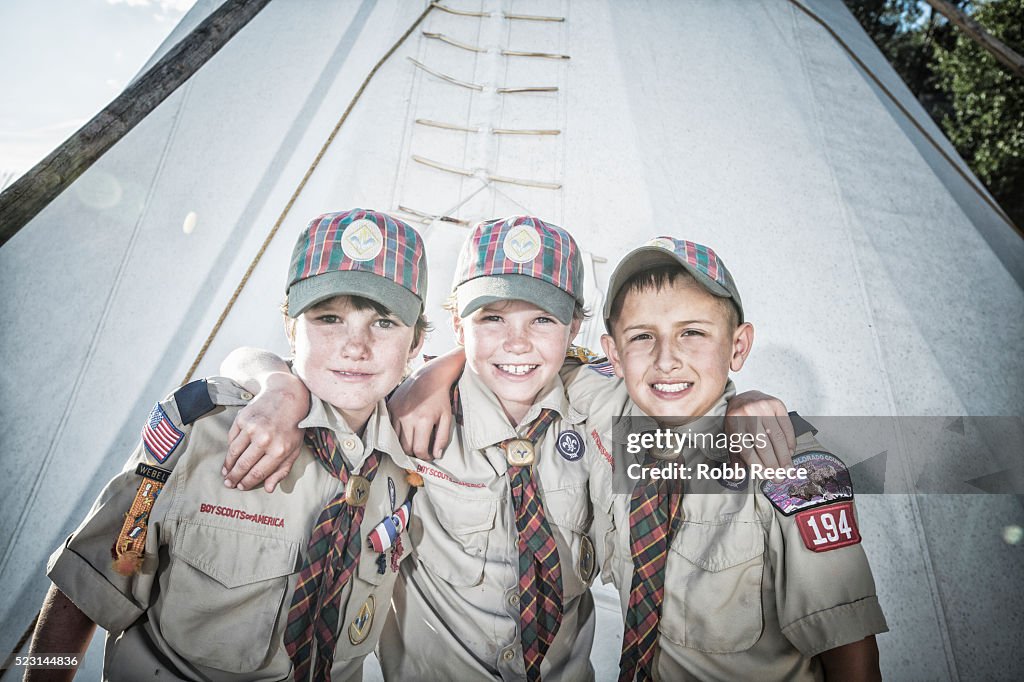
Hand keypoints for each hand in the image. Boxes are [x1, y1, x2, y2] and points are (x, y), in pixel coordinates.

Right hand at [224, 372, 308, 491]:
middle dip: (234, 477)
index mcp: (279, 450)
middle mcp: (265, 440)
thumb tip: (269, 489)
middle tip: (228, 483)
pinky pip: (232, 439)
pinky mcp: (243, 419)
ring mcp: (252, 428)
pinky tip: (230, 456)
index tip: (241, 487)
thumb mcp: (294, 449)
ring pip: (234, 453)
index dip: (247, 483)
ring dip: (228, 465)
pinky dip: (230, 449)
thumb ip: (282, 470)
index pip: (258, 473)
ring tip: (225, 472)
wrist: (286, 396)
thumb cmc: (292, 426)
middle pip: (244, 465)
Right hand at [388, 348, 465, 459]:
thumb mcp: (447, 418)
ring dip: (405, 445)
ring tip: (414, 441)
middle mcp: (408, 417)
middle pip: (406, 448)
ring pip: (396, 440)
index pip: (419, 449)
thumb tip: (436, 455)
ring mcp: (397, 412)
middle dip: (415, 453)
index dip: (425, 456)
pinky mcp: (391, 407)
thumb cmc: (440, 398)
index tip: (429, 455)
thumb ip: (442, 438)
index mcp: (423, 420)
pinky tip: (406, 431)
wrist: (429, 377)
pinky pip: (390, 428)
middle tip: (422, 450)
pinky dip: (397, 433)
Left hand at [725, 390, 794, 469]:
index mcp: (734, 426)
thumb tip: (737, 476)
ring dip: (784, 456)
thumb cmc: (738, 422)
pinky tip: (791, 451)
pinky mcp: (776, 404)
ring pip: (777, 438)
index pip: (747, 450)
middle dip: (774, 464)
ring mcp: (763, 409)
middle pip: (764, 445)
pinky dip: (790, 441)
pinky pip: (787, 426)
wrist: (743, 398)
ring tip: (788, 468)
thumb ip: (735, 457)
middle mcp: (748, 416)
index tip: (766, 476)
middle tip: (780, 477)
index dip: (758, 465)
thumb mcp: (731, 437)